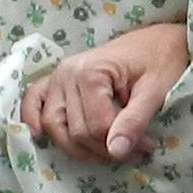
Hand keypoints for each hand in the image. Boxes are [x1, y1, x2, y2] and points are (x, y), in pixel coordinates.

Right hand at [23, 22, 189, 163]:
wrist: (158, 40)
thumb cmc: (160, 61)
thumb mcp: (155, 91)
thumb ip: (135, 121)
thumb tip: (116, 152)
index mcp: (90, 72)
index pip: (96, 126)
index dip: (122, 145)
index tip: (147, 148)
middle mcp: (67, 73)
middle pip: (75, 130)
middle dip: (104, 149)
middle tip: (133, 152)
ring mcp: (58, 76)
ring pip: (54, 125)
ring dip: (75, 146)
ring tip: (104, 153)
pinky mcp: (56, 80)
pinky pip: (34, 101)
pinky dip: (31, 117)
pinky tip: (36, 134)